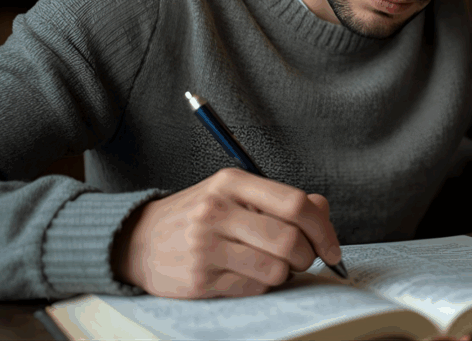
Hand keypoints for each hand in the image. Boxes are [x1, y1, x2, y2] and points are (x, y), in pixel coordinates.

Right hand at [112, 168, 341, 298]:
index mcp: (232, 182)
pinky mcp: (199, 278)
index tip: (332, 248)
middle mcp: (217, 210)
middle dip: (308, 257)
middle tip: (304, 260)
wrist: (138, 241)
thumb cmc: (199, 217)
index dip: (323, 229)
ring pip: (275, 269)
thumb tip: (322, 211)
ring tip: (272, 267)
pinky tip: (247, 275)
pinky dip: (261, 286)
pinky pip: (252, 288)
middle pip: (289, 240)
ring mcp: (205, 245)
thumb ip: (281, 200)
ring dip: (285, 274)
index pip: (295, 204)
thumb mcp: (236, 195)